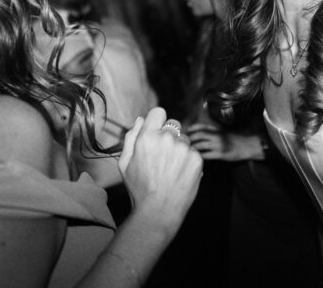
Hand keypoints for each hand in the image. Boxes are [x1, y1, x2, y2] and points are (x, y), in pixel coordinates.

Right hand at [118, 107, 202, 231]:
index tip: (157, 132)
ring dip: (180, 149)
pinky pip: (194, 152)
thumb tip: (141, 119)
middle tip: (164, 157)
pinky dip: (189, 161)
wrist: (159, 211)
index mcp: (148, 136)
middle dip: (170, 136)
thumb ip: (131, 137)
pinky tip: (180, 174)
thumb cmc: (139, 188)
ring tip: (171, 169)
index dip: (157, 122)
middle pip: (174, 125)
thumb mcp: (125, 162)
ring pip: (185, 140)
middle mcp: (167, 138)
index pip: (158, 112)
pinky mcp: (197, 158)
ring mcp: (184, 148)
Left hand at [187, 123, 263, 160]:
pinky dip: (199, 157)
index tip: (183, 133)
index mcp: (216, 129)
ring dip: (192, 149)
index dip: (190, 129)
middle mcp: (216, 135)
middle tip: (182, 144)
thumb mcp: (222, 132)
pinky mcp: (221, 154)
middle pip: (198, 135)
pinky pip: (206, 155)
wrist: (247, 145)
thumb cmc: (234, 139)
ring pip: (200, 145)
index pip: (199, 126)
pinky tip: (196, 158)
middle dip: (188, 140)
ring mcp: (218, 145)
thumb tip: (195, 133)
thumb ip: (211, 131)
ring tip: (187, 152)